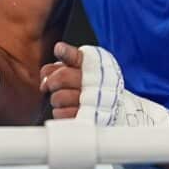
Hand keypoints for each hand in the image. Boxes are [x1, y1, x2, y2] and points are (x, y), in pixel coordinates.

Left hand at [39, 43, 168, 126]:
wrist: (119, 109)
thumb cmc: (96, 85)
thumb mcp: (85, 67)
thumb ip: (66, 61)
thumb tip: (48, 68)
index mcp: (92, 63)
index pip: (76, 55)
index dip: (66, 52)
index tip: (59, 49)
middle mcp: (94, 81)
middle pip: (61, 78)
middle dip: (52, 81)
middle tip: (54, 85)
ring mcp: (91, 101)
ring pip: (58, 98)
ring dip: (57, 99)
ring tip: (66, 99)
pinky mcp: (87, 118)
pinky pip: (61, 114)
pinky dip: (60, 112)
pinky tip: (69, 109)